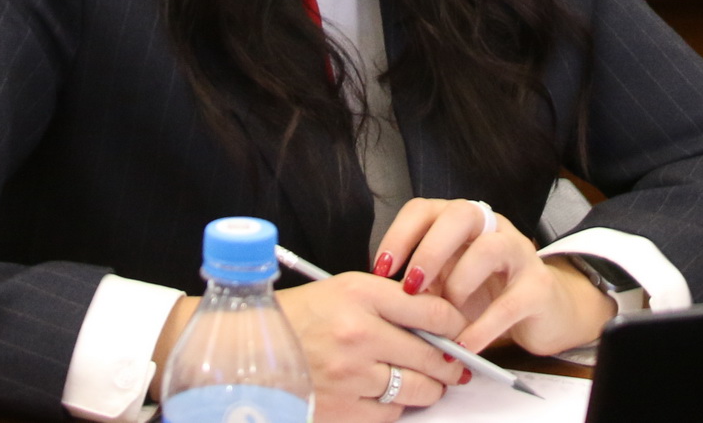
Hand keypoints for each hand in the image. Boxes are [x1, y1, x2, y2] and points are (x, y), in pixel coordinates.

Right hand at [268, 272, 467, 419]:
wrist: (244, 353)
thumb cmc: (293, 319)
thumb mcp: (340, 291)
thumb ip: (387, 302)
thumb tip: (434, 322)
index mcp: (360, 294)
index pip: (431, 310)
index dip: (454, 324)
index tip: (458, 331)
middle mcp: (359, 333)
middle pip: (432, 354)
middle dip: (450, 363)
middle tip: (455, 365)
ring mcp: (352, 375)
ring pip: (419, 388)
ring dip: (430, 388)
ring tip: (429, 383)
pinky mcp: (344, 409)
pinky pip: (391, 413)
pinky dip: (396, 407)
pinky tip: (389, 396)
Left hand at [377, 197, 614, 360]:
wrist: (542, 315)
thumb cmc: (486, 296)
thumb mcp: (446, 286)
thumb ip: (421, 286)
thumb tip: (383, 301)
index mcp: (462, 222)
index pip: (425, 209)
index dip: (399, 235)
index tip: (380, 270)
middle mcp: (492, 227)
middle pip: (459, 215)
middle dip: (429, 250)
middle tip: (410, 286)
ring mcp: (519, 253)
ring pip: (489, 248)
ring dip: (459, 282)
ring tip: (444, 316)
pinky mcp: (539, 287)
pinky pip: (509, 303)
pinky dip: (482, 328)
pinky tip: (464, 346)